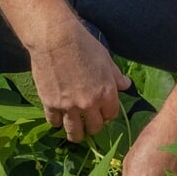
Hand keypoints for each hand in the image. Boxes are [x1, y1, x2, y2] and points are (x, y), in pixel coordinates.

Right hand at [28, 18, 130, 142]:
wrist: (55, 39)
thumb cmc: (83, 45)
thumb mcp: (105, 59)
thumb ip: (115, 75)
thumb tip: (126, 84)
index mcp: (106, 93)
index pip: (111, 115)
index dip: (107, 115)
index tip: (102, 114)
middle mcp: (89, 104)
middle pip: (94, 127)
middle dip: (93, 127)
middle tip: (89, 125)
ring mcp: (69, 106)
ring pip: (74, 132)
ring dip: (76, 135)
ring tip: (75, 135)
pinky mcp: (51, 103)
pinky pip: (54, 121)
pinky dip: (56, 122)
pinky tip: (57, 119)